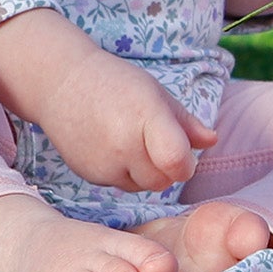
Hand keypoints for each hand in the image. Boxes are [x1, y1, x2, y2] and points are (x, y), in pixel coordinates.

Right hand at [0, 10, 216, 190]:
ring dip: (145, 173)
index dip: (186, 164)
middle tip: (156, 144)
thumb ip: (186, 121)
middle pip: (161, 181)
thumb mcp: (155, 93)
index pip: (176, 161)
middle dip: (166, 169)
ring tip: (133, 142)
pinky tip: (113, 147)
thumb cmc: (116, 84)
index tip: (183, 154)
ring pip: (142, 187)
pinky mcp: (88, 174)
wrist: (60, 84)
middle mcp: (123, 143)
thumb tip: (212, 141)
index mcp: (146, 116)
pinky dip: (124, 172)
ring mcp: (104, 162)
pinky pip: (120, 184)